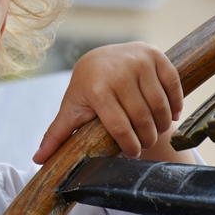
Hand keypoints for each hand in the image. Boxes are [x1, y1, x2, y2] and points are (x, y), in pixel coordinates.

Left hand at [32, 42, 182, 163]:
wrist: (103, 56)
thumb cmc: (87, 87)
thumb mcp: (72, 108)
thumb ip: (57, 134)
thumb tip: (38, 159)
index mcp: (96, 87)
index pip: (120, 127)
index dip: (129, 145)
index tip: (133, 152)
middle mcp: (118, 71)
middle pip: (142, 118)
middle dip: (147, 137)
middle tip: (145, 143)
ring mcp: (138, 61)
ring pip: (160, 105)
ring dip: (163, 124)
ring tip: (156, 130)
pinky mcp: (155, 55)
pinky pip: (173, 86)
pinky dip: (176, 105)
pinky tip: (171, 114)